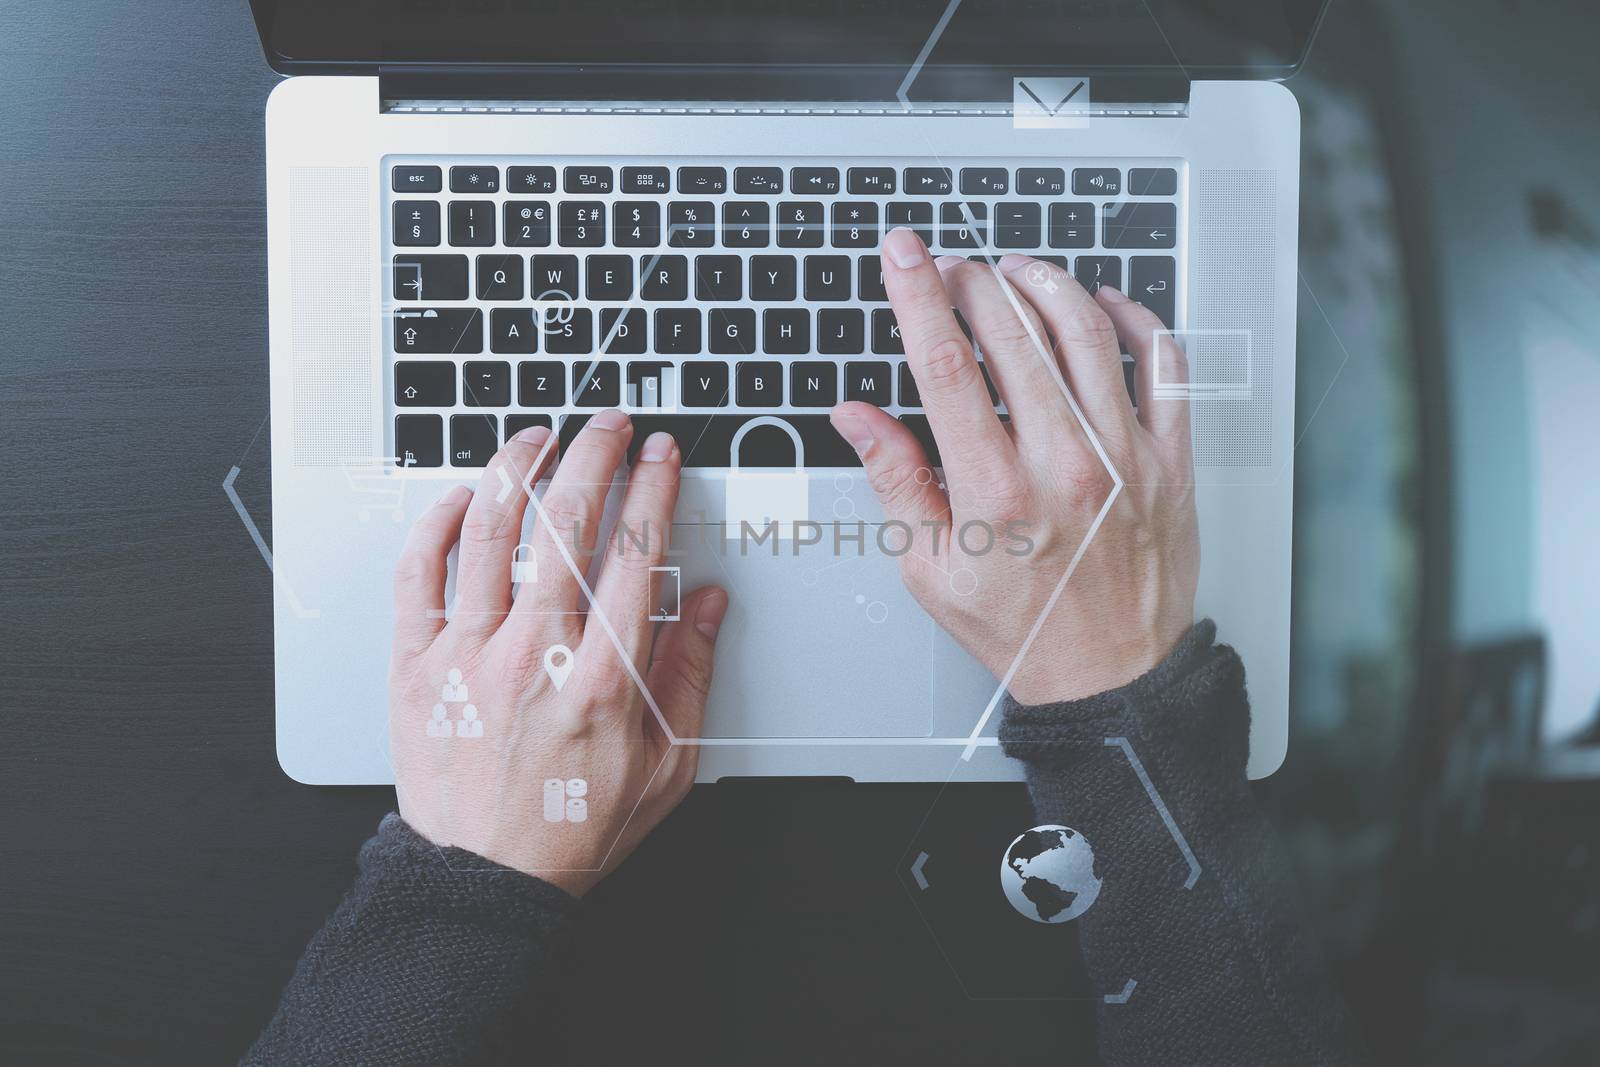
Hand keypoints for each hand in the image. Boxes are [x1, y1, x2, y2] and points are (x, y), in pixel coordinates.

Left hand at [387, 411, 727, 895]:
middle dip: (594, 454)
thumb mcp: (666, 766)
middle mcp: (537, 657)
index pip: (638, 553)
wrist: (484, 881)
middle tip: (608, 424)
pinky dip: (438, 525)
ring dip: (519, 469)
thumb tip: (710, 604)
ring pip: (491, 533)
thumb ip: (691, 676)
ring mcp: (469, 657)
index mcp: (605, 680)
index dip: (654, 487)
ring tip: (539, 437)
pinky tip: (464, 497)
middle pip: (566, 524)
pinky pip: (418, 576)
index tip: (662, 454)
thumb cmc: (572, 826)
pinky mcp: (416, 667)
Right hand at [830, 229, 1198, 702]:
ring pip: (1088, 333)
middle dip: (973, 280)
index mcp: (994, 490)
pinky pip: (1164, 366)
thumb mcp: (930, 569)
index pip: (946, 364)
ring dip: (1045, 285)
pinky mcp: (1171, 460)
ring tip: (1016, 270)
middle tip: (952, 264)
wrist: (1112, 676)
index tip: (904, 254)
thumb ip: (895, 480)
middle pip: (1013, 334)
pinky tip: (1105, 304)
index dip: (918, 295)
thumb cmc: (1021, 628)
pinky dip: (1136, 320)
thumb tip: (858, 416)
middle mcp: (1063, 463)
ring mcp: (1125, 456)